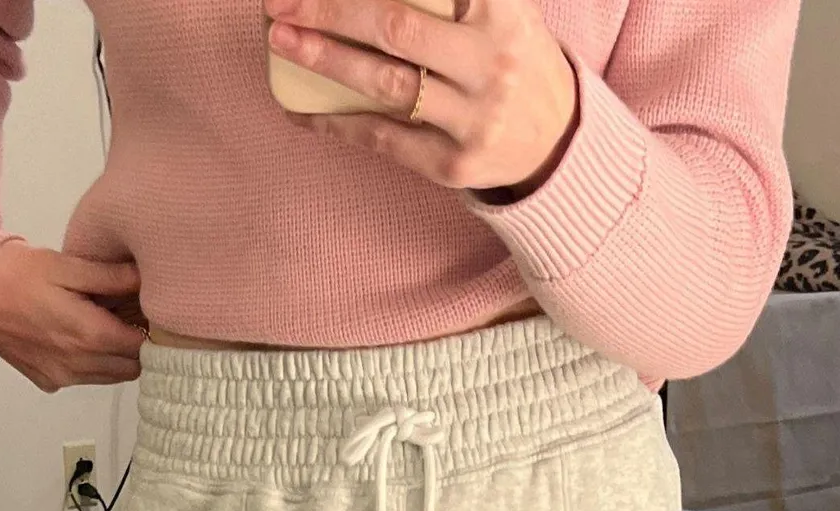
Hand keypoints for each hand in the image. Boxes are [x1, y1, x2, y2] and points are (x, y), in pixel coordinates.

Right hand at [0, 241, 148, 390]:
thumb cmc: (11, 273)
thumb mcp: (67, 266)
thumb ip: (111, 277)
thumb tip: (144, 277)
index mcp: (88, 335)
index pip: (142, 346)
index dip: (151, 329)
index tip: (149, 312)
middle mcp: (77, 364)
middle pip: (130, 367)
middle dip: (136, 345)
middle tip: (129, 317)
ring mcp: (61, 376)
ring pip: (109, 377)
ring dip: (115, 357)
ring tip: (104, 324)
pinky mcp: (46, 380)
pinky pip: (83, 379)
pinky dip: (91, 363)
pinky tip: (79, 336)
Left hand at [266, 0, 579, 196]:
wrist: (558, 142)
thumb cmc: (511, 56)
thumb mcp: (501, 7)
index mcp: (503, 9)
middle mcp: (492, 62)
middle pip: (397, 28)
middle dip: (331, 10)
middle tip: (280, 2)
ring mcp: (475, 119)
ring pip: (387, 85)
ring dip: (326, 61)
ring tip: (282, 41)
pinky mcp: (454, 166)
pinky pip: (385, 140)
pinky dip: (338, 123)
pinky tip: (302, 110)